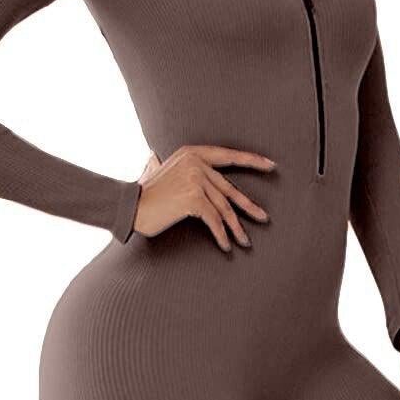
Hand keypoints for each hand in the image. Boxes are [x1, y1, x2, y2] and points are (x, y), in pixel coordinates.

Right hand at [132, 144, 274, 250]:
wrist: (129, 207)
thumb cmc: (145, 195)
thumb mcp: (159, 171)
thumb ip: (169, 166)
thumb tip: (154, 157)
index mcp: (192, 152)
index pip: (227, 155)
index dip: (251, 160)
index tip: (270, 165)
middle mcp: (196, 162)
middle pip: (228, 189)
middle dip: (248, 206)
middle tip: (264, 218)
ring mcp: (195, 179)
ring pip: (224, 208)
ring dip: (236, 228)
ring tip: (246, 242)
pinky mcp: (193, 198)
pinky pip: (214, 220)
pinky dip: (221, 235)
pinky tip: (226, 247)